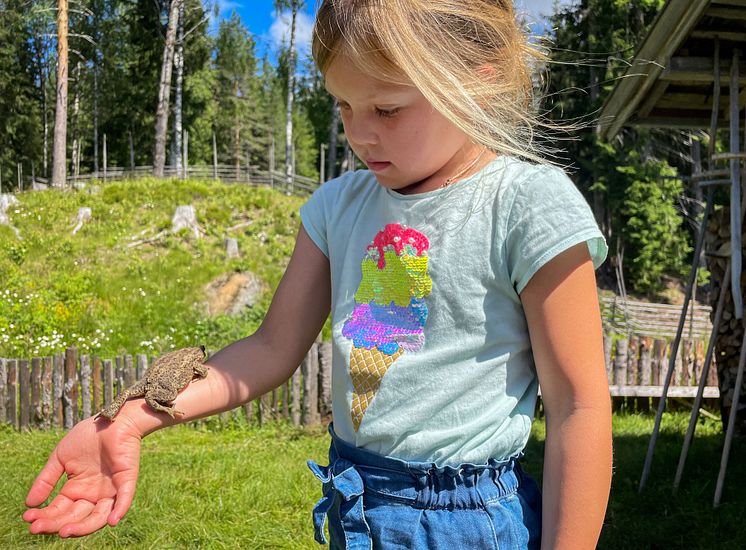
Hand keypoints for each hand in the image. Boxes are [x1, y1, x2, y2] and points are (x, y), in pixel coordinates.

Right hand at [23, 413, 142, 537]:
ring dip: (82, 527)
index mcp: (76, 490)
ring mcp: (110, 490)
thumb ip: (46, 480)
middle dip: (56, 524)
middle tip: (37, 527)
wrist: (110, 419)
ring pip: (97, 517)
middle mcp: (92, 495)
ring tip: (64, 530)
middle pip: (74, 517)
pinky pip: (124, 500)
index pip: (59, 510)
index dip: (44, 516)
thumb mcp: (60, 458)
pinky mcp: (126, 481)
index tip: (29, 518)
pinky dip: (119, 511)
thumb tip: (29, 504)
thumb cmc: (87, 437)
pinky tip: (112, 520)